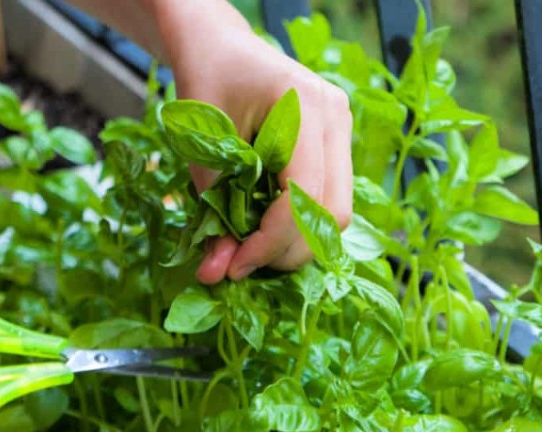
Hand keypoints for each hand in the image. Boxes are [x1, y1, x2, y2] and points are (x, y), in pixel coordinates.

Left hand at [168, 11, 352, 283]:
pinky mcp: (336, 141)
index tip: (234, 266)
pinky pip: (330, 198)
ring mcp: (341, 128)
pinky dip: (300, 224)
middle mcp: (335, 117)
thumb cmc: (204, 84)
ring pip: (337, 212)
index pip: (304, 198)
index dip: (270, 243)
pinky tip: (266, 225)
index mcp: (303, 107)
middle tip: (241, 263)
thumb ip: (212, 213)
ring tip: (252, 247)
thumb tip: (215, 275)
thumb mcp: (200, 151)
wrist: (218, 46)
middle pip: (332, 214)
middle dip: (287, 251)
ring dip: (296, 242)